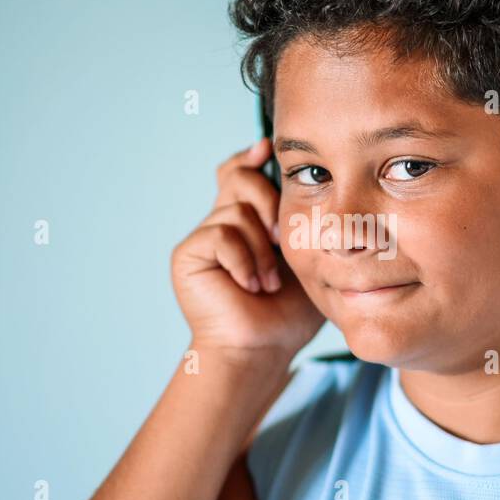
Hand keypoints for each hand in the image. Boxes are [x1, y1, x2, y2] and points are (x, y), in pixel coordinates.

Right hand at [171, 137, 324, 358]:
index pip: (241, 171)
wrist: (262, 350)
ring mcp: (203, 238)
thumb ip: (303, 223)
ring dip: (261, 248)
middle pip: (241, 177)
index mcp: (248, 221)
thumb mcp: (306, 260)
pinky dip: (243, 260)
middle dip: (269, 202)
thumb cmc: (289, 313)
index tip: (268, 149)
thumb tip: (311, 184)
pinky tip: (250, 286)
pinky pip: (221, 234)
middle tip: (280, 240)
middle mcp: (222, 223)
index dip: (252, 157)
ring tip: (268, 282)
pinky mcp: (188, 254)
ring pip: (237, 209)